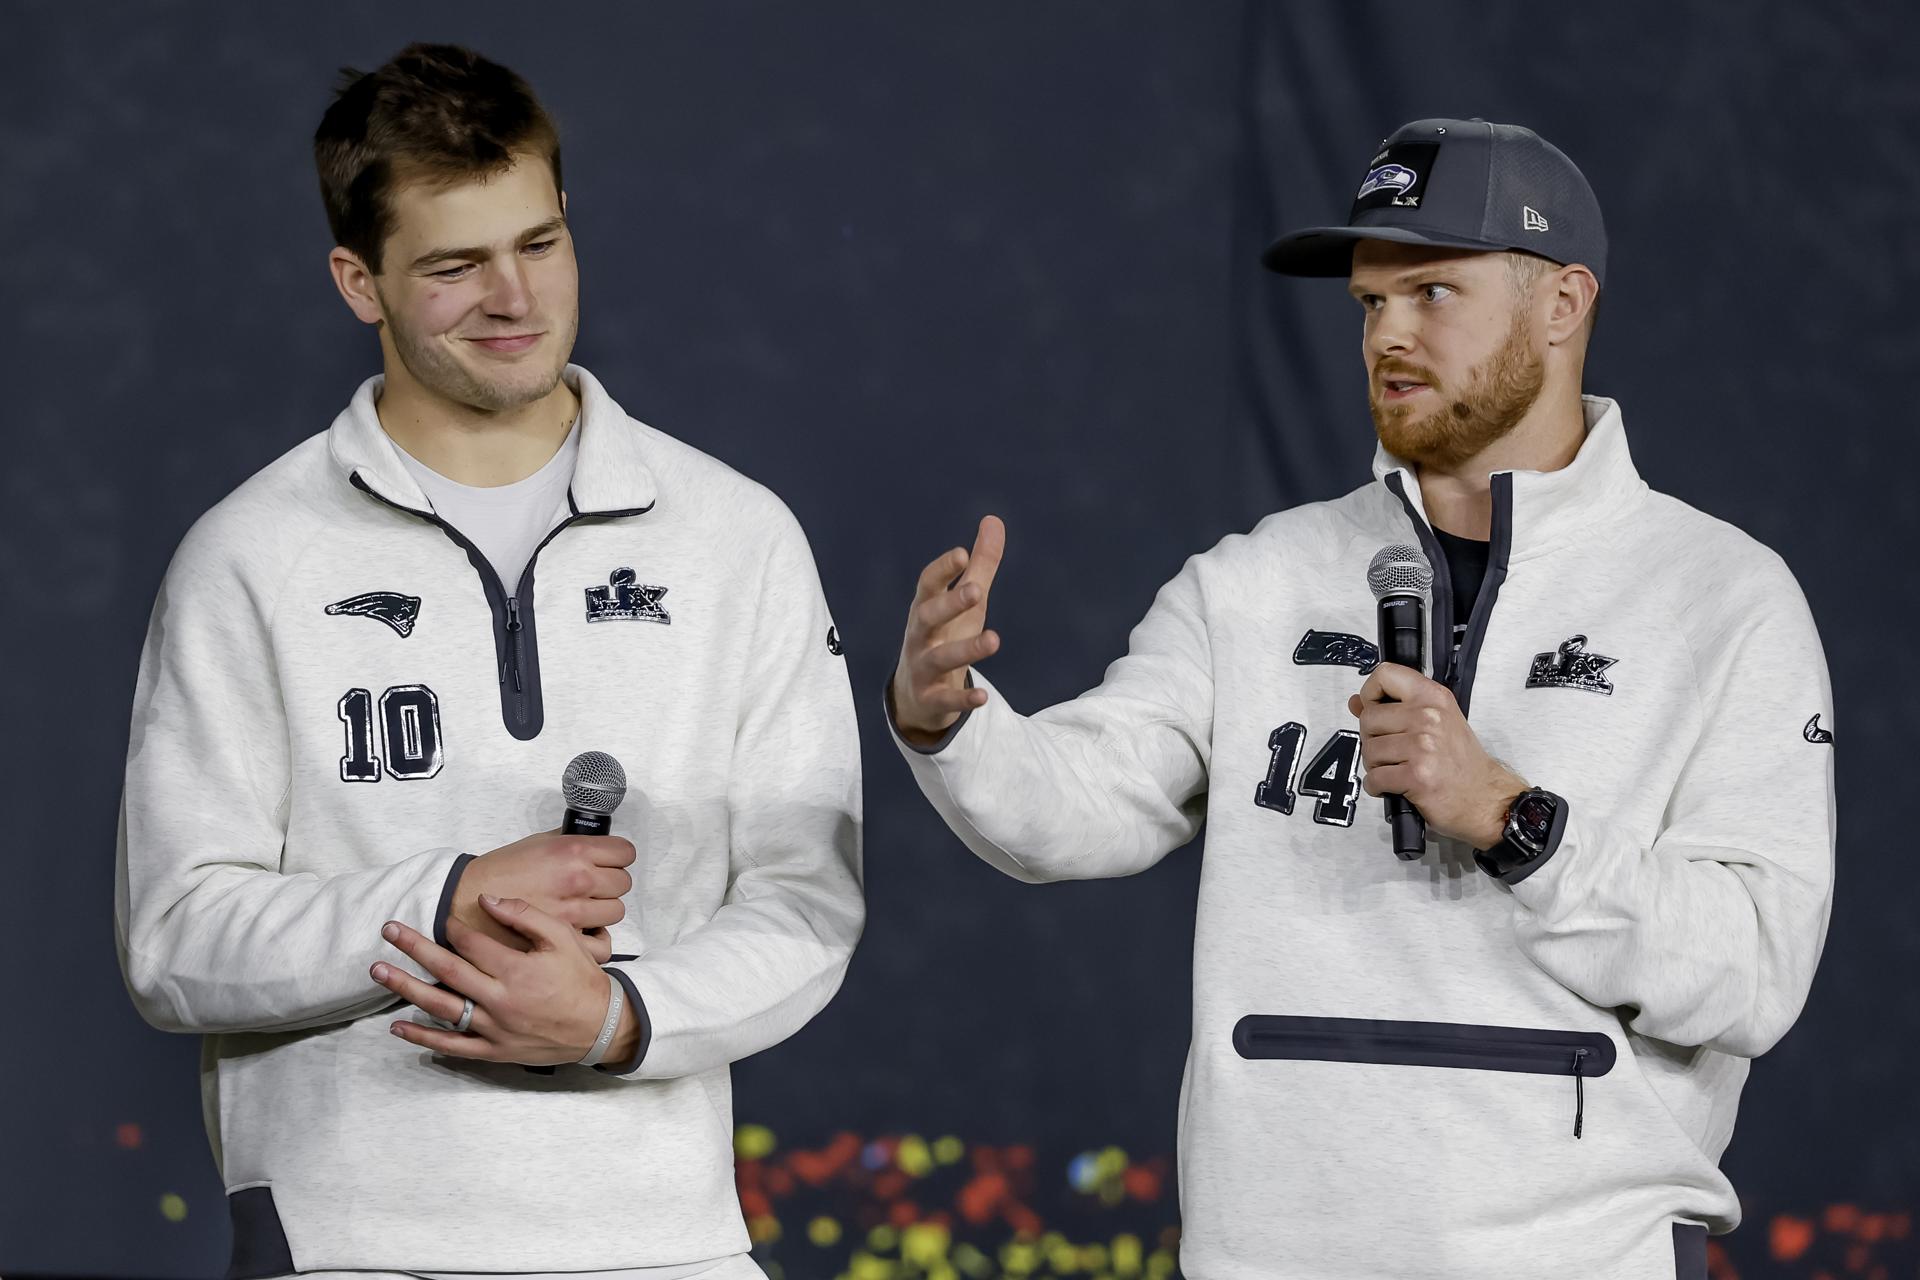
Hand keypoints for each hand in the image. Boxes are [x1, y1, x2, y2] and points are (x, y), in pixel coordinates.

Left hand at [374, 895, 636, 1067]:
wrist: (600, 1026)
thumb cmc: (581, 978)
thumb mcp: (563, 939)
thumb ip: (525, 916)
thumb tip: (487, 901)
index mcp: (517, 970)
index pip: (472, 943)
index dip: (453, 926)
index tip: (444, 917)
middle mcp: (499, 1000)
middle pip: (446, 970)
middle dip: (414, 947)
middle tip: (388, 930)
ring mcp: (493, 1028)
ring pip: (440, 1008)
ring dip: (406, 988)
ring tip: (379, 971)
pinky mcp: (493, 1050)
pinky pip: (451, 1046)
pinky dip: (423, 1037)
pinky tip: (398, 1026)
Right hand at [451, 829, 635, 963]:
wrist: (466, 901)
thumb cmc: (499, 872)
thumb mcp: (537, 843)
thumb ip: (570, 842)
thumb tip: (593, 840)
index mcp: (573, 851)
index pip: (624, 853)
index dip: (618, 857)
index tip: (610, 862)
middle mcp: (578, 879)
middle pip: (622, 883)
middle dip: (609, 884)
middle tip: (592, 887)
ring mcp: (574, 912)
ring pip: (615, 912)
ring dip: (602, 911)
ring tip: (583, 909)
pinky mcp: (565, 940)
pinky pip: (602, 944)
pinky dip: (595, 940)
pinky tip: (583, 932)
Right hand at [891, 515, 1005, 746]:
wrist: (915, 695)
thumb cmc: (943, 636)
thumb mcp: (963, 601)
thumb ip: (980, 565)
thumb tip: (994, 520)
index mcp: (925, 608)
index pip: (928, 585)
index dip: (943, 569)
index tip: (962, 553)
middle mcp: (920, 636)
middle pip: (928, 616)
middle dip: (950, 604)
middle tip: (976, 591)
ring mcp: (923, 667)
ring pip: (940, 658)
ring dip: (966, 649)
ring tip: (994, 639)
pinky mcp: (932, 698)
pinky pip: (946, 698)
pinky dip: (962, 698)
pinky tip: (983, 695)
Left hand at [1347, 664, 1527, 849]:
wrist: (1486, 798)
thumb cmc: (1462, 763)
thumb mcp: (1436, 723)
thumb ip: (1396, 708)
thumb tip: (1357, 701)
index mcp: (1433, 697)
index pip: (1385, 675)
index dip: (1370, 692)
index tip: (1373, 708)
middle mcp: (1428, 717)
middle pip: (1369, 718)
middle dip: (1372, 739)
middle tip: (1390, 752)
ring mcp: (1422, 746)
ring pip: (1369, 750)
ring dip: (1375, 766)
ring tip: (1396, 770)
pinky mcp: (1416, 776)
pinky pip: (1374, 778)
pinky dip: (1377, 786)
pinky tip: (1394, 786)